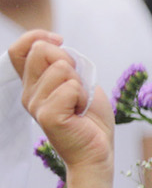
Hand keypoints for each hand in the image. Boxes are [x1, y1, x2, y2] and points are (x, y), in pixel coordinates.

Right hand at [10, 31, 113, 187]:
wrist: (98, 150)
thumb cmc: (90, 118)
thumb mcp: (79, 82)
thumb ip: (64, 64)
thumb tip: (55, 45)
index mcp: (33, 84)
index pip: (18, 49)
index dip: (37, 37)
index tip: (59, 41)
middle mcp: (28, 93)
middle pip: (41, 50)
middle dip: (68, 60)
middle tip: (78, 85)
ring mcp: (35, 104)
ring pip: (60, 68)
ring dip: (80, 83)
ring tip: (79, 104)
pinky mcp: (47, 115)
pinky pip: (70, 87)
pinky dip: (83, 96)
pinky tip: (80, 113)